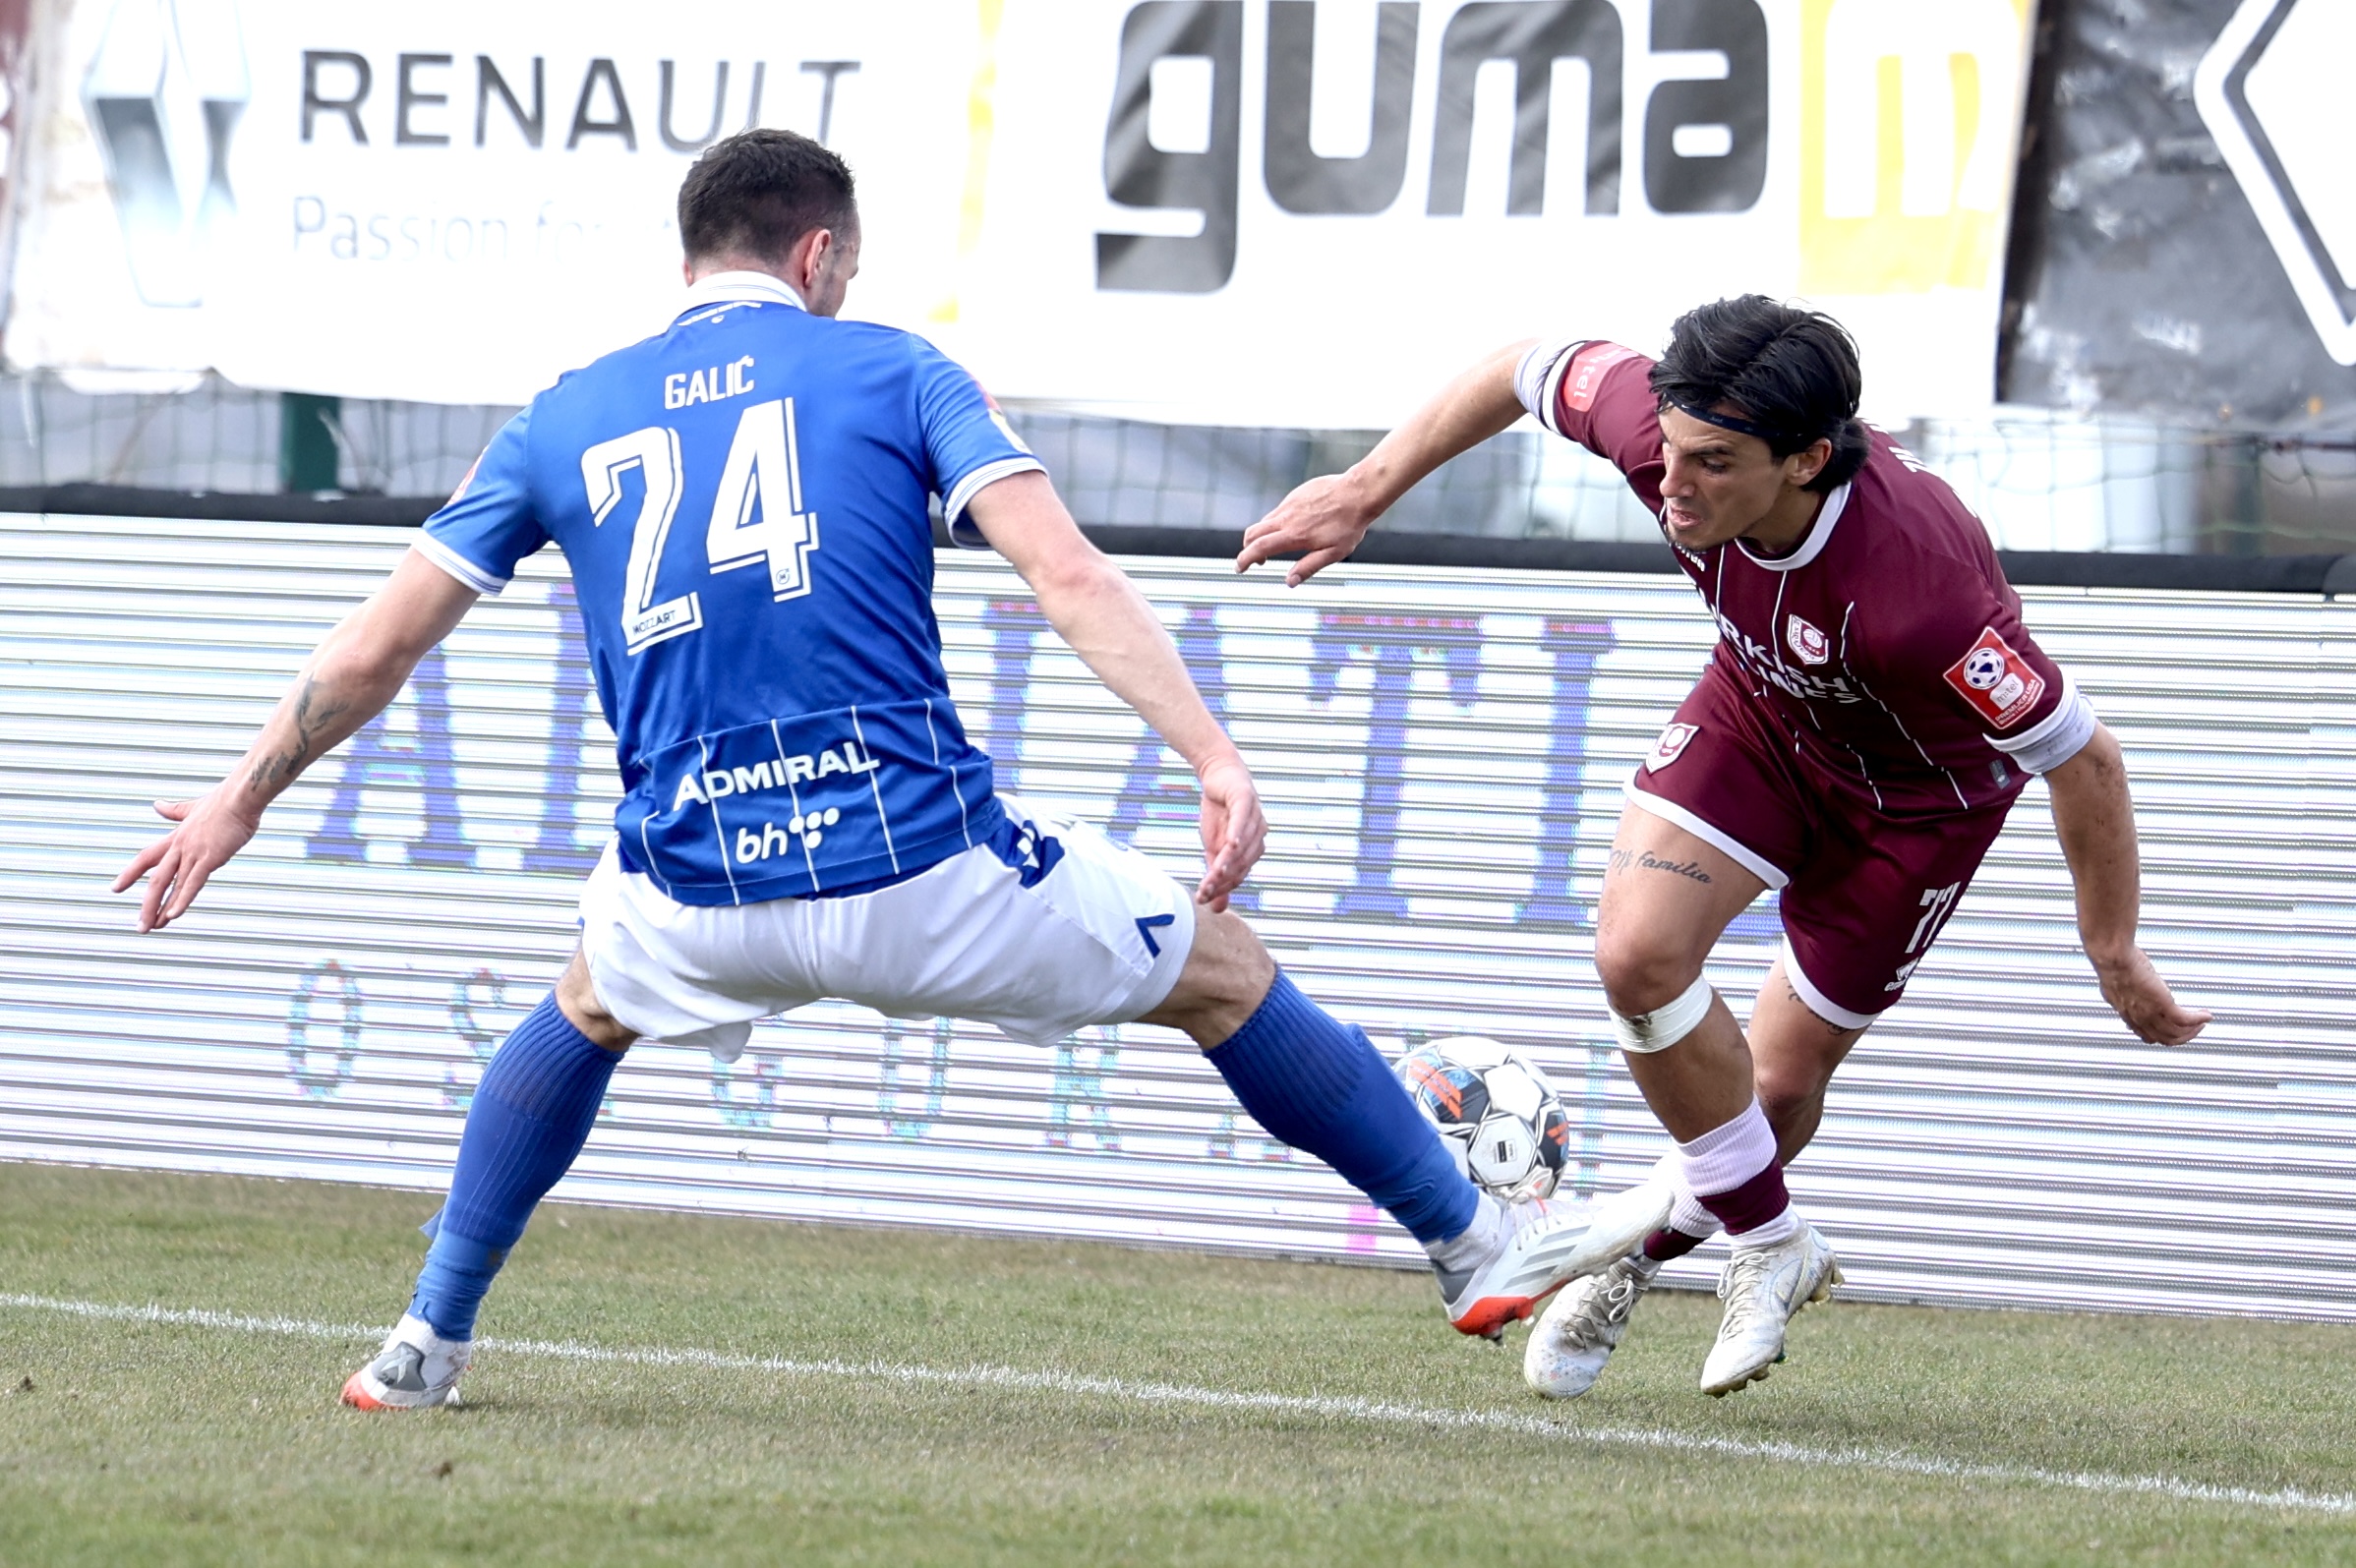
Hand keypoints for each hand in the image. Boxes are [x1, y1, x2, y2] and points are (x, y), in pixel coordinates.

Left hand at [111, 791, 262, 931]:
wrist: (240, 795)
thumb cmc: (224, 800)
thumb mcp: (193, 807)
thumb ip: (174, 810)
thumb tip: (157, 805)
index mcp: (176, 837)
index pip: (146, 859)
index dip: (130, 874)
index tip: (116, 889)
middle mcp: (180, 847)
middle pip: (156, 879)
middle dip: (146, 905)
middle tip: (140, 926)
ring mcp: (194, 853)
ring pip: (170, 885)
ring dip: (160, 908)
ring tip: (152, 927)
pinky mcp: (211, 857)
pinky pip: (193, 882)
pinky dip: (182, 899)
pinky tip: (174, 916)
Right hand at [1193, 753, 1266, 911]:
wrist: (1218, 776)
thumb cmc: (1219, 812)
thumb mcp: (1213, 847)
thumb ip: (1217, 875)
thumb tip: (1214, 907)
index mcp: (1253, 848)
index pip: (1238, 874)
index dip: (1221, 887)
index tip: (1202, 898)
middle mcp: (1259, 835)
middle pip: (1240, 864)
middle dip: (1221, 880)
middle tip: (1203, 892)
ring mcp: (1255, 817)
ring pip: (1240, 846)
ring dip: (1226, 863)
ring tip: (1212, 877)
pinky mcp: (1246, 800)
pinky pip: (1242, 820)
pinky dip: (1237, 833)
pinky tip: (1230, 845)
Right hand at [1236, 473, 1375, 586]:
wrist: (1358, 492)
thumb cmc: (1349, 525)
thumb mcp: (1333, 553)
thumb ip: (1308, 567)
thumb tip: (1289, 582)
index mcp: (1294, 535)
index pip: (1259, 548)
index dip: (1244, 559)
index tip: (1239, 568)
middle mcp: (1287, 518)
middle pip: (1253, 533)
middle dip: (1247, 548)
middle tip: (1254, 560)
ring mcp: (1290, 504)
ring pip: (1265, 521)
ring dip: (1263, 536)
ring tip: (1275, 547)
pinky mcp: (1296, 495)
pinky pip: (1278, 511)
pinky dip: (1275, 523)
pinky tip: (1291, 528)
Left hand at [2091, 946, 2210, 1045]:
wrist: (2114, 958)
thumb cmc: (2112, 963)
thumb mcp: (2112, 985)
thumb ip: (2117, 995)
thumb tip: (2116, 993)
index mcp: (2126, 1013)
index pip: (2146, 1035)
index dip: (2161, 1036)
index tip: (2172, 1031)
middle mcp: (2138, 1018)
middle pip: (2165, 1039)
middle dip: (2183, 1037)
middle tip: (2194, 1029)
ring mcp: (2150, 1013)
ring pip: (2177, 1034)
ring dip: (2193, 1030)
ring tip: (2203, 1022)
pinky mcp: (2163, 1004)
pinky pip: (2185, 1020)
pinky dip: (2199, 1019)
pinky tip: (2207, 1015)